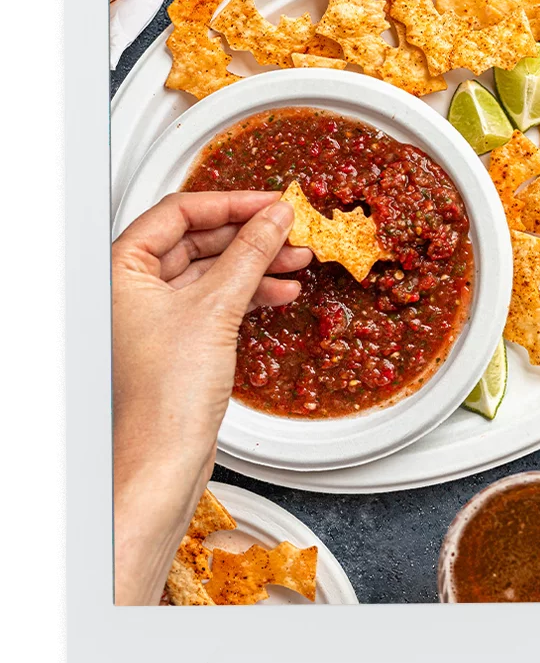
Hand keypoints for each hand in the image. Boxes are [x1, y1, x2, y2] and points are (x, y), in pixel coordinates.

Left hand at [112, 190, 310, 604]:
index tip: (270, 203)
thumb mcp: (217, 307)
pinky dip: (247, 293)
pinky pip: (215, 299)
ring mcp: (154, 314)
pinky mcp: (177, 339)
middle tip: (290, 230)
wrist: (165, 459)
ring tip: (296, 260)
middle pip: (196, 239)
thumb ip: (250, 253)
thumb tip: (274, 218)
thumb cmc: (166, 397)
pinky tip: (279, 292)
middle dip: (249, 235)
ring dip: (255, 264)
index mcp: (121, 268)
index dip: (230, 203)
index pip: (178, 212)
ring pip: (210, 270)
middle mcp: (130, 288)